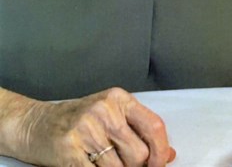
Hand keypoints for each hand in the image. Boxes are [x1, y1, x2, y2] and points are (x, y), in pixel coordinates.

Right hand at [17, 87, 175, 165]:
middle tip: (123, 164)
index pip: (154, 126)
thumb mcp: (110, 116)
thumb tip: (168, 154)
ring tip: (101, 163)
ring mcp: (86, 129)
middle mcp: (104, 110)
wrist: (35, 123)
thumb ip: (138, 131)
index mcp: (118, 99)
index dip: (161, 152)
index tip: (160, 164)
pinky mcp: (70, 149)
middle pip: (139, 154)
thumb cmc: (75, 120)